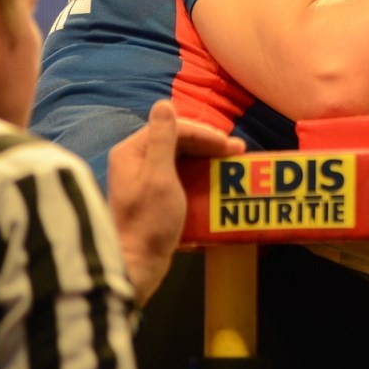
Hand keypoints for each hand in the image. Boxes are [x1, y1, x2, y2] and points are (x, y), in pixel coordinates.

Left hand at [106, 100, 245, 304]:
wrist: (137, 264)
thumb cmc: (149, 222)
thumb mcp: (159, 178)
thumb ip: (162, 140)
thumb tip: (163, 103)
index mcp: (132, 152)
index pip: (172, 128)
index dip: (204, 133)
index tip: (230, 144)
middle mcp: (133, 159)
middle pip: (175, 139)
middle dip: (208, 143)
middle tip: (237, 151)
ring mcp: (140, 176)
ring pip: (178, 154)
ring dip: (206, 154)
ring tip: (231, 160)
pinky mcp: (149, 192)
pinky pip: (177, 170)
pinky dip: (198, 169)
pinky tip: (214, 174)